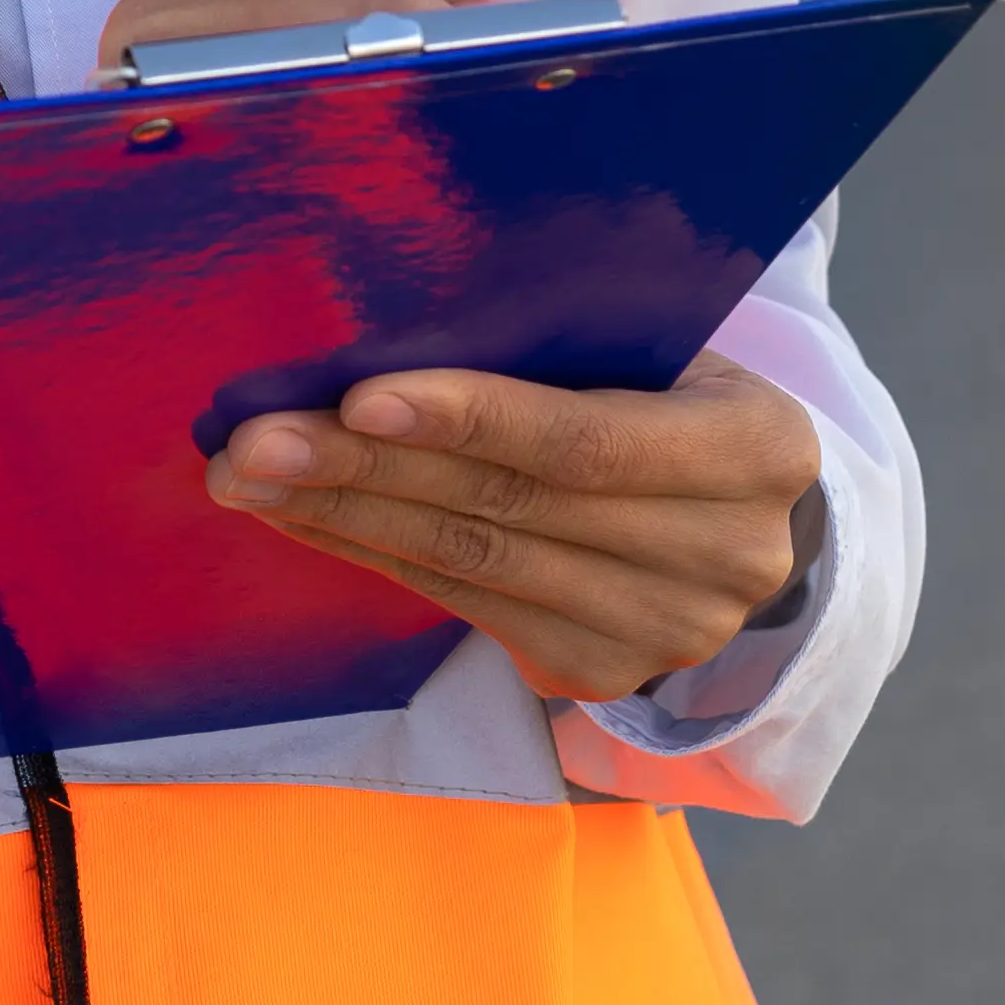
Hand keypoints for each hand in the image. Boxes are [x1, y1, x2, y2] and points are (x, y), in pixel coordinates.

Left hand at [202, 356, 828, 708]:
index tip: (357, 396)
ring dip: (344, 517)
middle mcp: (721, 556)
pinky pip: (463, 606)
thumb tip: (391, 330)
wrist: (751, 520)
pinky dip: (373, 556)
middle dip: (366, 469)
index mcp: (756, 448)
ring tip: (247, 478)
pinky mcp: (599, 673)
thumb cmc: (679, 395)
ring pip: (474, 564)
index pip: (588, 440)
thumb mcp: (666, 349)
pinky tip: (304, 517)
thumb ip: (569, 346)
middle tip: (251, 440)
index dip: (472, 417)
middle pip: (511, 509)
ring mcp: (661, 631)